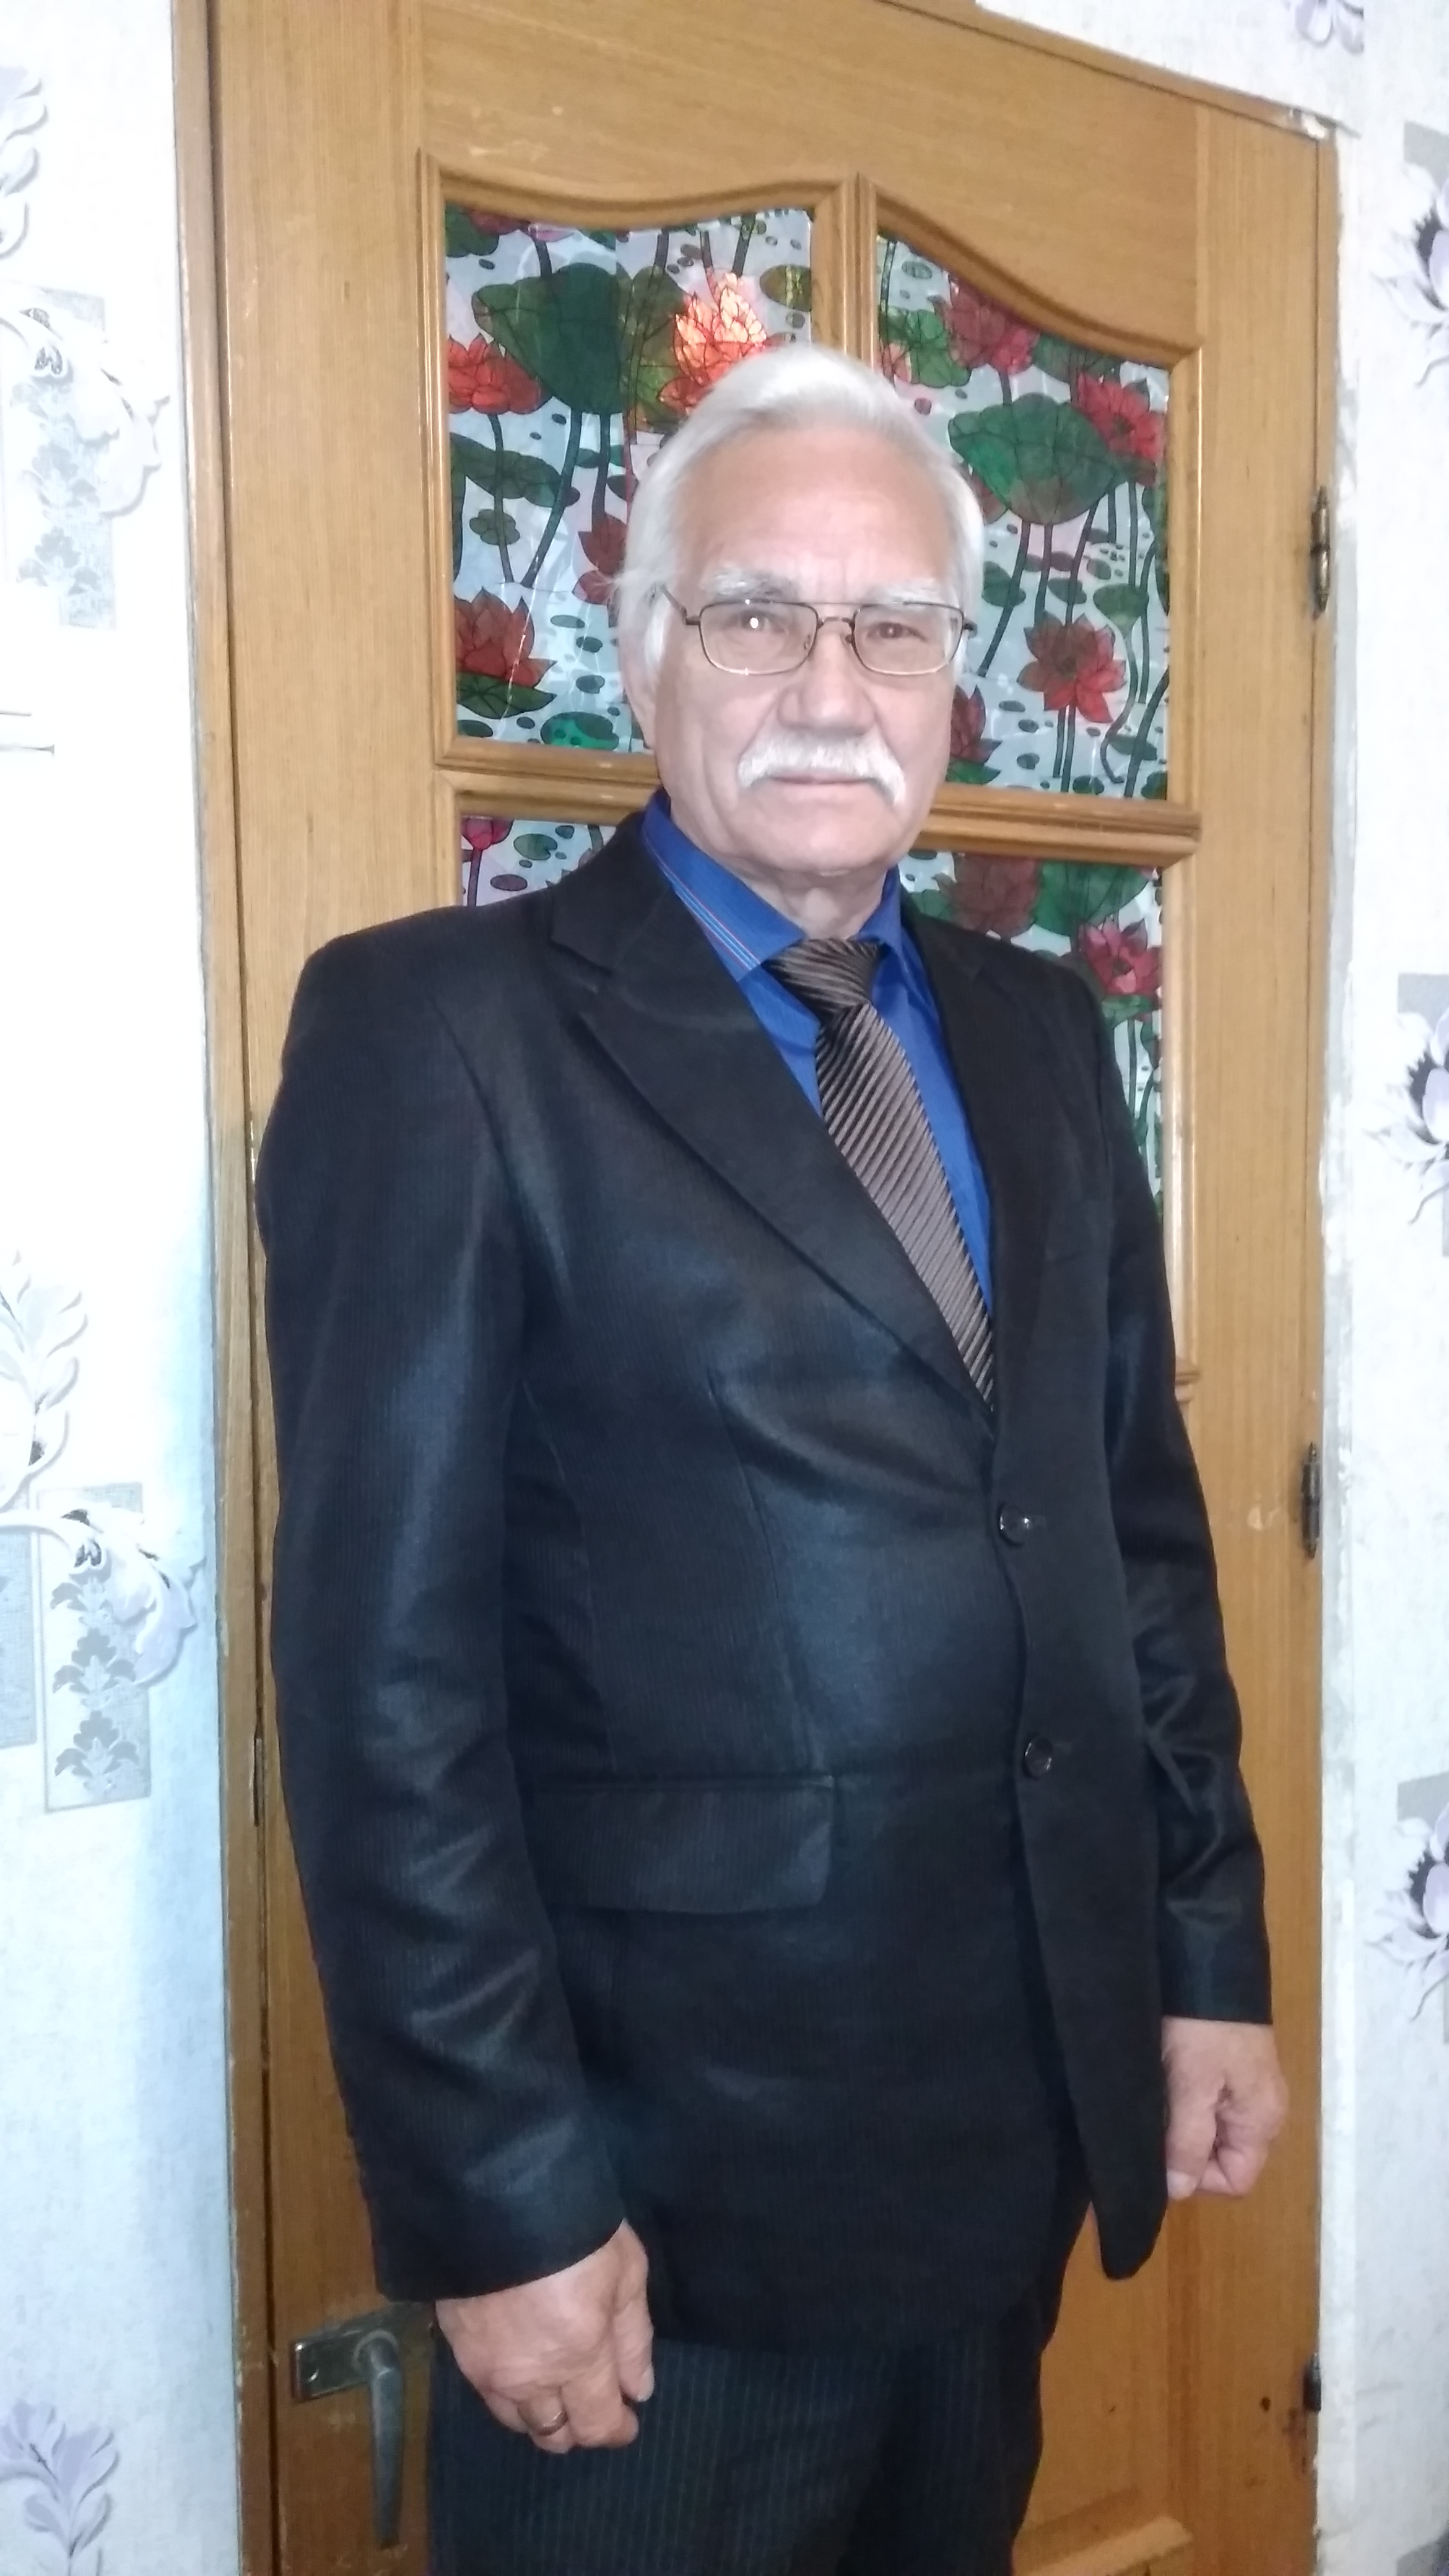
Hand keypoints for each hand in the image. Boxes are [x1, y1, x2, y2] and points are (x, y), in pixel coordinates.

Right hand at [436, 2223, 652, 2452]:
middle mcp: (530, 2379)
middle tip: (591, 2403)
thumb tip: (638, 2391)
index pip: (597, 2425)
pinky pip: (487, 2393)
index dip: (616, 2430)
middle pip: (553, 2434)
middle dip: (578, 2427)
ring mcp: (487, 2368)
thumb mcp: (626, 2272)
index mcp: (578, 2360)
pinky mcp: (457, 2349)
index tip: (628, 2422)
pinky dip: (508, 2393)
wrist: (495, 2195)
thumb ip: (633, 2338)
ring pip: (516, 2421)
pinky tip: (519, 2367)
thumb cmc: (576, 2230)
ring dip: (540, 2415)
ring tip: (555, 2390)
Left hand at [1162, 2016, 1286, 2201]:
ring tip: (1156, 2098)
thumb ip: (1187, 2140)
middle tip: (1155, 2123)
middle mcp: (1261, 2109)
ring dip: (1180, 2122)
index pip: (1235, 2181)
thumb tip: (1178, 2191)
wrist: (1206, 1956)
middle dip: (1185, 2148)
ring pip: (1210, 2128)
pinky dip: (1182, 2098)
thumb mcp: (1191, 2086)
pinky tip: (1163, 2079)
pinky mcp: (1229, 2064)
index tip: (1163, 2153)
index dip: (1197, 2178)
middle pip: (1222, 2157)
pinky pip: (1206, 2101)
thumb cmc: (1202, 2027)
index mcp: (1261, 2121)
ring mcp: (1246, 2086)